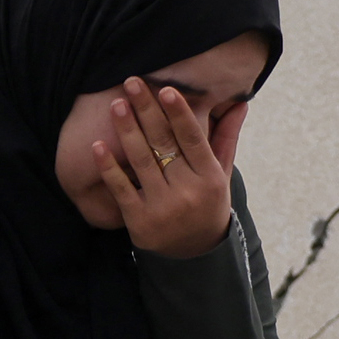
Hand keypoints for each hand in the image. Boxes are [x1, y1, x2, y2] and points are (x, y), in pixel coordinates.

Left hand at [96, 74, 237, 258]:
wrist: (194, 255)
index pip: (193, 138)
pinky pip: (121, 189)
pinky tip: (97, 146)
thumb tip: (241, 102)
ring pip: (142, 161)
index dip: (179, 113)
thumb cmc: (207, 205)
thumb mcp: (221, 175)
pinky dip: (108, 167)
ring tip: (117, 104)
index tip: (165, 88)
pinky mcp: (139, 221)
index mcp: (209, 177)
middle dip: (147, 110)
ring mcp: (162, 207)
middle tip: (132, 82)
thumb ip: (226, 138)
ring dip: (127, 130)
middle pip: (164, 144)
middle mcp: (187, 192)